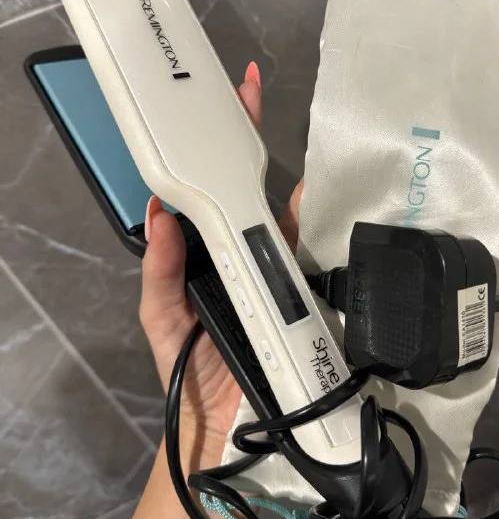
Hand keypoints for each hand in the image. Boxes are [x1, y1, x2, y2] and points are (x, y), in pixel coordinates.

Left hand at [140, 62, 302, 470]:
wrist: (227, 428)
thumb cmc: (190, 371)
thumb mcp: (162, 316)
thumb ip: (160, 269)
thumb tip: (159, 213)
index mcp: (210, 252)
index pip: (212, 193)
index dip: (214, 150)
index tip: (219, 101)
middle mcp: (246, 253)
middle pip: (251, 190)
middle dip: (251, 139)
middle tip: (250, 90)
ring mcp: (279, 270)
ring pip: (287, 215)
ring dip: (290, 176)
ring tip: (288, 132)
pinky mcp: (304, 293)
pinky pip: (311, 254)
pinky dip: (317, 224)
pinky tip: (319, 197)